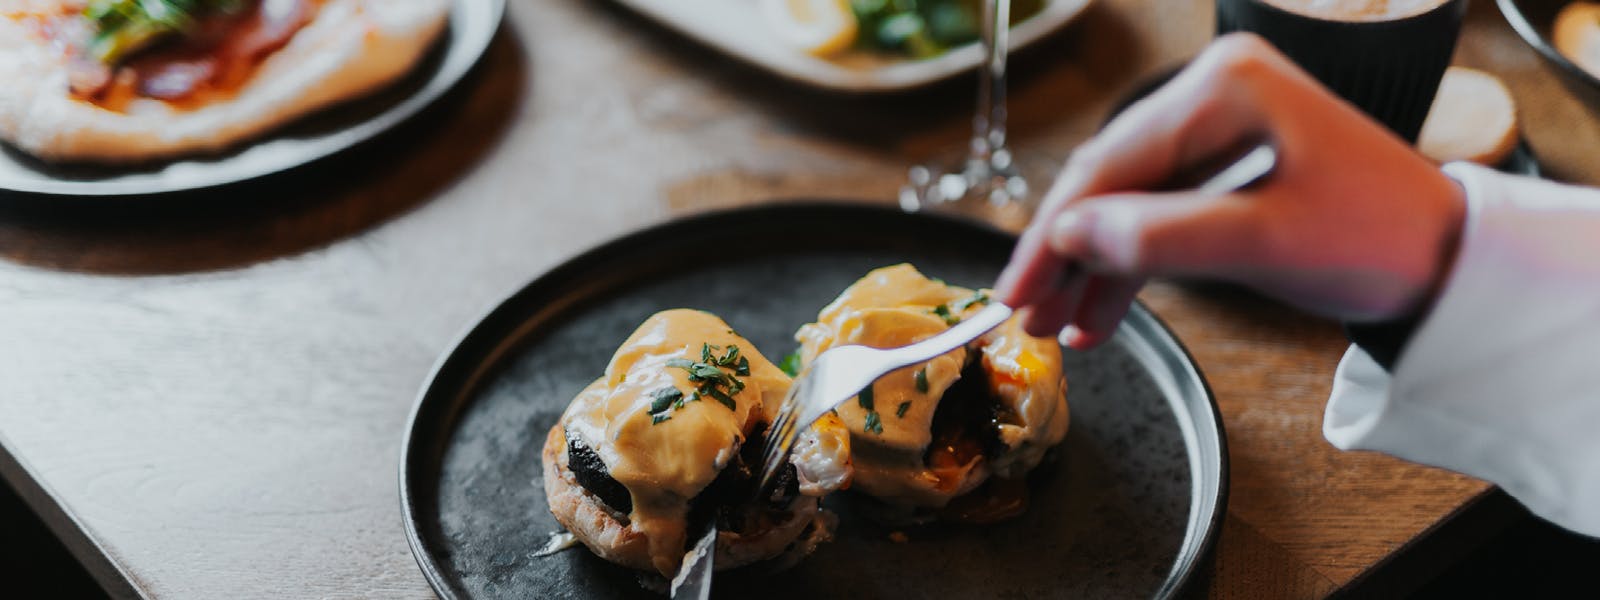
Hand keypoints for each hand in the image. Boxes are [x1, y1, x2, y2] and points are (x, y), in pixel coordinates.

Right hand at [995, 33, 1465, 348]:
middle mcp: (1217, 95)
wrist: (1452, 264)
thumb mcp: (1262, 243)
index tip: (1018, 287)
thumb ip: (1158, 237)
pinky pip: (1161, 216)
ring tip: (1061, 328)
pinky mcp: (1231, 169)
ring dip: (1092, 268)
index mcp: (1226, 87)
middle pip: (1111, 179)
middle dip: (1066, 253)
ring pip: (1129, 203)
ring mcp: (1223, 131)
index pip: (1111, 161)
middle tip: (1028, 312)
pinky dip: (1130, 266)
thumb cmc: (1379, 239)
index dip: (1055, 231)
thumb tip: (1066, 235)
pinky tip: (1100, 314)